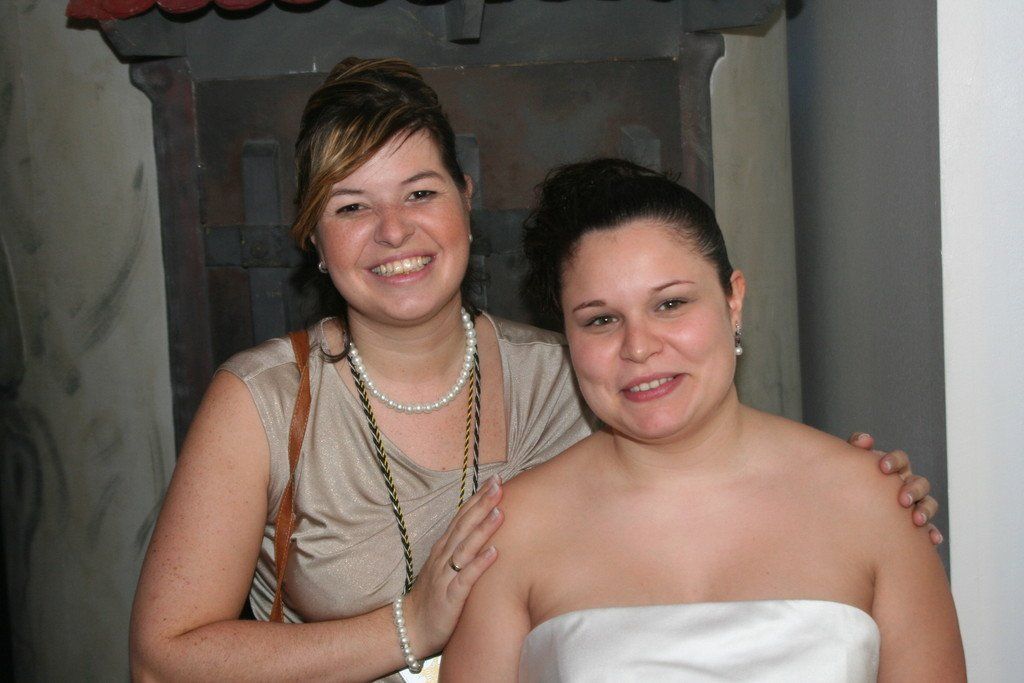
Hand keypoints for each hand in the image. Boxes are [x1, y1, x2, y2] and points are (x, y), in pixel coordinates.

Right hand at [401, 475, 503, 655]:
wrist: (411, 628)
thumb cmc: (433, 596)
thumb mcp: (446, 567)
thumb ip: (461, 548)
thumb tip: (481, 529)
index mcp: (444, 548)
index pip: (462, 517)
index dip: (478, 498)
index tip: (495, 479)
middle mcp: (444, 557)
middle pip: (465, 525)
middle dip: (482, 504)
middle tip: (498, 484)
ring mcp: (446, 575)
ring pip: (466, 547)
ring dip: (482, 528)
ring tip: (499, 511)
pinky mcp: (451, 596)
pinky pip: (466, 578)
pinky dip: (479, 564)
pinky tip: (494, 552)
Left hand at [848, 433, 942, 545]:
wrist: (848, 510)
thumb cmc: (852, 482)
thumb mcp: (851, 465)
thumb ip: (856, 448)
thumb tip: (866, 440)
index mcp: (893, 469)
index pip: (900, 460)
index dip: (894, 461)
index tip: (883, 467)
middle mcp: (907, 484)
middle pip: (919, 482)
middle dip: (913, 489)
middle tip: (903, 499)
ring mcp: (914, 504)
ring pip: (928, 503)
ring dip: (925, 510)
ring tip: (917, 520)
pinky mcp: (916, 526)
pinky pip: (929, 529)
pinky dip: (932, 533)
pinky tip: (934, 539)